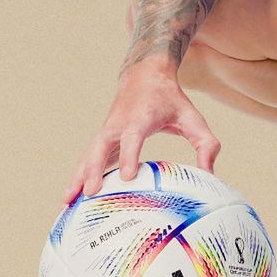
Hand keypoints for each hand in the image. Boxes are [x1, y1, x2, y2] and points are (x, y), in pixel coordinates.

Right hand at [62, 66, 221, 206]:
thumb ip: (205, 143)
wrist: (145, 74)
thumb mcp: (192, 117)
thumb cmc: (170, 100)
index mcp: (141, 117)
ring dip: (78, 175)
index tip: (128, 177)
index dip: (129, 156)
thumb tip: (210, 173)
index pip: (133, 137)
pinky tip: (68, 199)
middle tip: (90, 193)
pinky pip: (87, 158)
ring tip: (66, 202)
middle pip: (101, 145)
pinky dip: (77, 175)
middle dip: (94, 168)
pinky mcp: (103, 138)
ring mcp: (107, 131)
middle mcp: (119, 124)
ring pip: (88, 153)